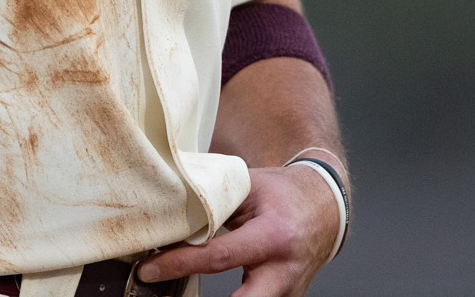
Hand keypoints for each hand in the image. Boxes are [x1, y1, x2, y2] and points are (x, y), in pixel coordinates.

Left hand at [135, 160, 341, 296]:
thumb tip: (168, 212)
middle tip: (163, 291)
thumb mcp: (250, 188)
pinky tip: (205, 287)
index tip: (149, 269)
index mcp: (273, 236)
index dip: (180, 264)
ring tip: (179, 286)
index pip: (219, 257)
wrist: (325, 210)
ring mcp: (287, 292)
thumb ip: (215, 202)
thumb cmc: (284, 195)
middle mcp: (283, 271)